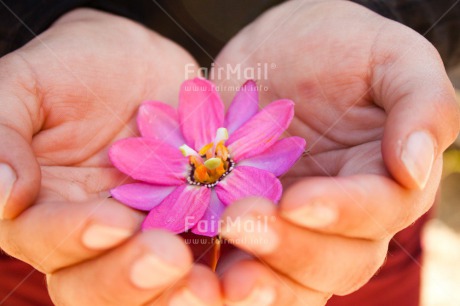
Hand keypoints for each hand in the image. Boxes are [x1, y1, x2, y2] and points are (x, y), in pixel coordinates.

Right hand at [0, 9, 220, 305]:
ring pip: (147, 290)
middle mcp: (88, 239)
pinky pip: (200, 262)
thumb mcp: (29, 85)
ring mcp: (140, 238)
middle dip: (130, 280)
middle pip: (94, 287)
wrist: (143, 70)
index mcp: (40, 210)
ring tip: (205, 283)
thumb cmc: (79, 69)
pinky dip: (218, 273)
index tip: (114, 220)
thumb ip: (4, 133)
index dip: (74, 238)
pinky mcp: (187, 230)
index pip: (45, 241)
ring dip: (174, 293)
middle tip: (170, 257)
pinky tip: (239, 270)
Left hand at [213, 0, 459, 303]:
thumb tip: (415, 168)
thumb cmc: (338, 46)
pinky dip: (224, 280)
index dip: (344, 214)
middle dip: (291, 250)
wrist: (277, 52)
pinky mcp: (253, 226)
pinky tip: (198, 272)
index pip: (378, 213)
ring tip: (221, 269)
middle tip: (240, 221)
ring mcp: (298, 227)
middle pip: (337, 262)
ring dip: (259, 283)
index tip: (297, 201)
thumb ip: (421, 103)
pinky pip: (246, 267)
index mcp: (386, 180)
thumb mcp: (391, 56)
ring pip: (293, 280)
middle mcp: (346, 217)